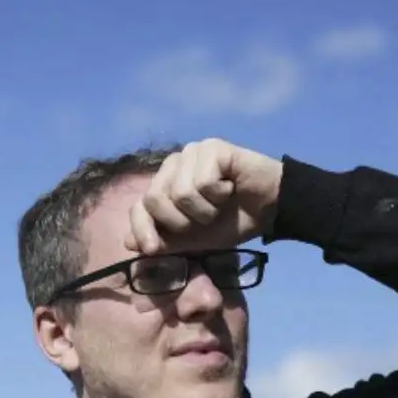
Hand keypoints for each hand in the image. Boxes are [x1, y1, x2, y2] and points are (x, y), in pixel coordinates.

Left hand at [125, 138, 283, 254]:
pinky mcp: (212, 147)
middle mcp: (174, 165)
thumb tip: (128, 243)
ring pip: (180, 193)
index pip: (139, 206)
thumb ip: (163, 240)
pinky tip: (231, 187)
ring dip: (205, 210)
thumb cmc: (230, 222)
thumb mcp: (193, 240)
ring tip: (221, 202)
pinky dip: (219, 195)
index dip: (142, 229)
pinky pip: (203, 182)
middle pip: (154, 199)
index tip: (152, 249)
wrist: (268, 210)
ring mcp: (192, 152)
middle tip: (205, 219)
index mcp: (165, 184)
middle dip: (180, 222)